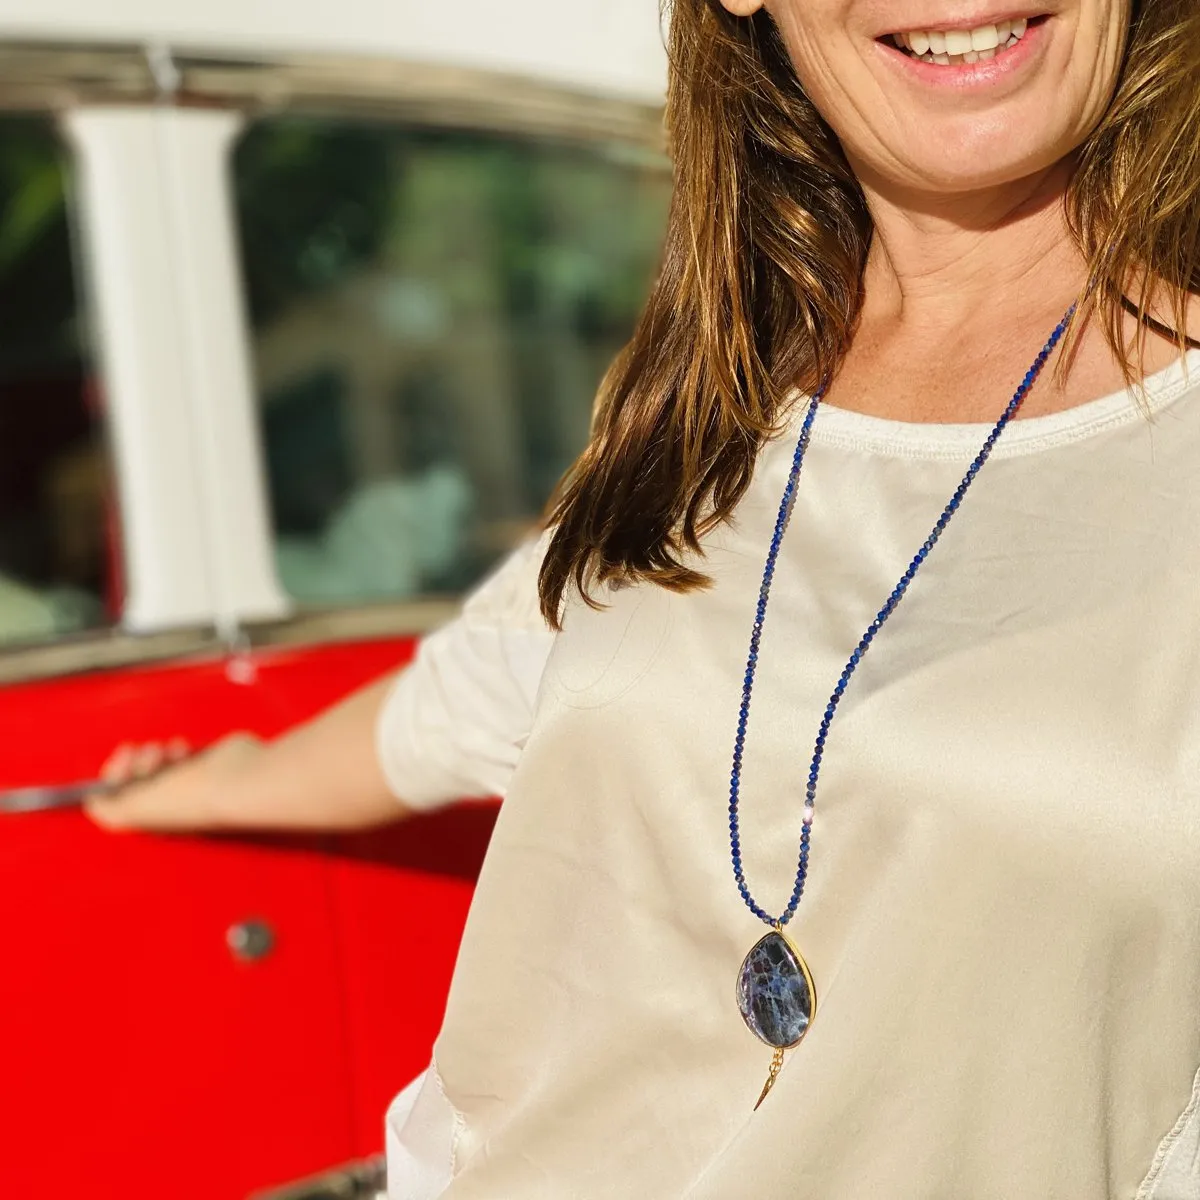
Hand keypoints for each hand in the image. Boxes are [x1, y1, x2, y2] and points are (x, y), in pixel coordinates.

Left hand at [85, 733, 263, 831]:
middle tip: (149, 756)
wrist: (235, 779)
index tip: (122, 762)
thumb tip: (91, 802)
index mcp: (152, 819)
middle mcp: (168, 804)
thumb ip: (108, 809)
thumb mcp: (136, 809)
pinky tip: (184, 752)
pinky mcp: (204, 765)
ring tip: (169, 754)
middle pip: (136, 776)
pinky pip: (179, 751)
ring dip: (157, 752)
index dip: (115, 775)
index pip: (120, 797)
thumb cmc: (190, 798)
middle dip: (137, 760)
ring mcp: (187, 783)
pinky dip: (177, 748)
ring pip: (157, 760)